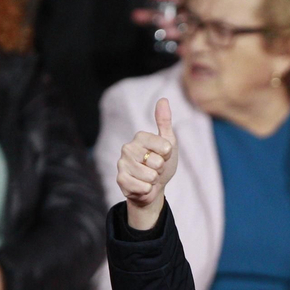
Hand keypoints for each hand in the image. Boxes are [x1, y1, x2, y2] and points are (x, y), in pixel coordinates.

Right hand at [116, 98, 178, 230]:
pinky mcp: (120, 180)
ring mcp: (122, 164)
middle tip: (155, 168)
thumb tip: (163, 99)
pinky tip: (142, 186)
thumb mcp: (168, 144)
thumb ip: (164, 122)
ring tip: (148, 177)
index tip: (163, 155)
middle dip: (160, 168)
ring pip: (149, 176)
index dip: (167, 155)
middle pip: (157, 162)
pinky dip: (147, 189)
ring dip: (153, 180)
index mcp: (140, 137)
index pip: (164, 146)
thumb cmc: (162, 165)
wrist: (153, 188)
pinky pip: (142, 187)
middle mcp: (128, 147)